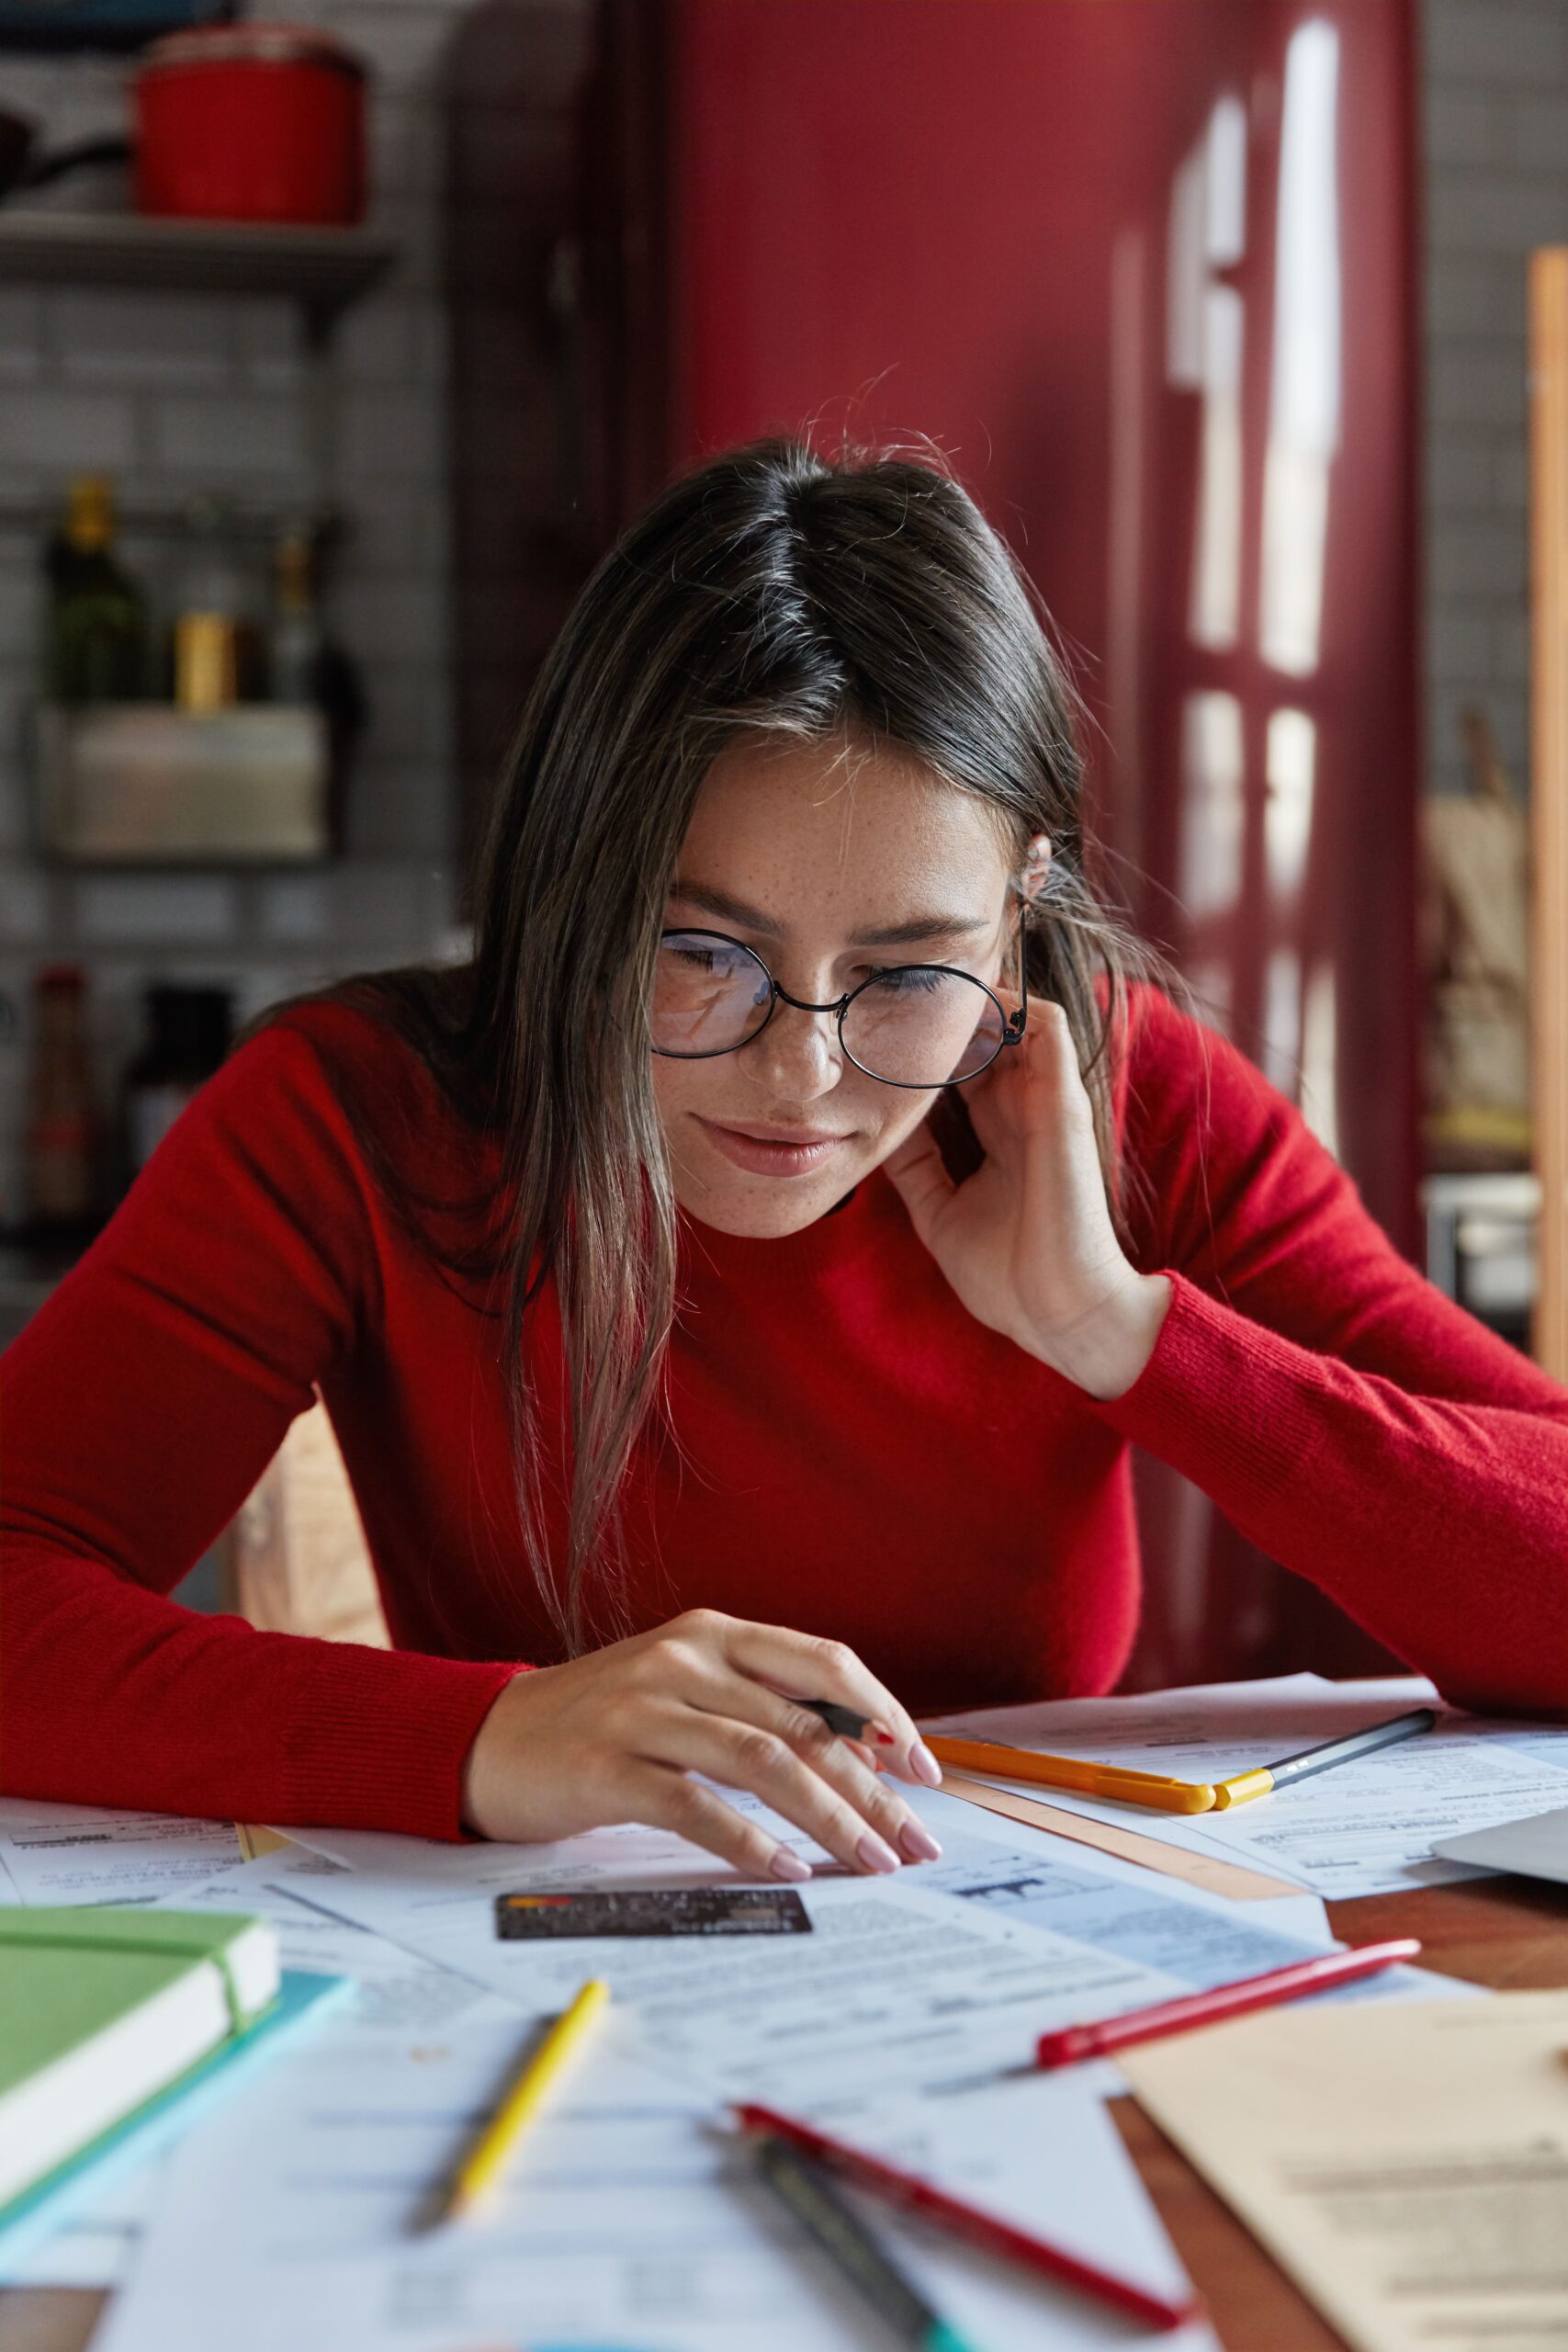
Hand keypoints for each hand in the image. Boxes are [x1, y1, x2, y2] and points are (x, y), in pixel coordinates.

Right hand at [460, 1607, 944, 1880]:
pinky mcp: (607, 1766)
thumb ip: (758, 1706)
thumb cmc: (601, 1722)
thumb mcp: (683, 1688)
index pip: (824, 1662)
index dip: (884, 1716)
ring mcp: (643, 1708)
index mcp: (712, 1633)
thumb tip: (862, 1759)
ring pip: (765, 1762)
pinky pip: (696, 1805)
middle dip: (874, 1788)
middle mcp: (683, 1658)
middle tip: (916, 1842)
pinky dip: (750, 1842)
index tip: (925, 1772)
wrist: (487, 1738)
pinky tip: (788, 1871)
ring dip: (831, 1819)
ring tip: (872, 1863)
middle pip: (806, 1723)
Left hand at [883, 993, 1170, 1398]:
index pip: (962, 1064)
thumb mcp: (939, 1212)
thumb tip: (878, 1126)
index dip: (923, 1042)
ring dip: (970, 996)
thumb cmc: (1009, 1276)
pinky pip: (1045, 1025)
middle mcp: (1021, 1108)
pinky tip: (958, 1002)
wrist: (1059, 1314)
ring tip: (914, 986)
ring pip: (1013, 1015)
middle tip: (883, 993)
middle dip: (938, 1009)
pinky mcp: (1061, 1100)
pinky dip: (1008, 1003)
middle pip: (982, 1031)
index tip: (873, 1029)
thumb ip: (915, 1167)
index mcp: (998, 1132)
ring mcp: (1043, 1100)